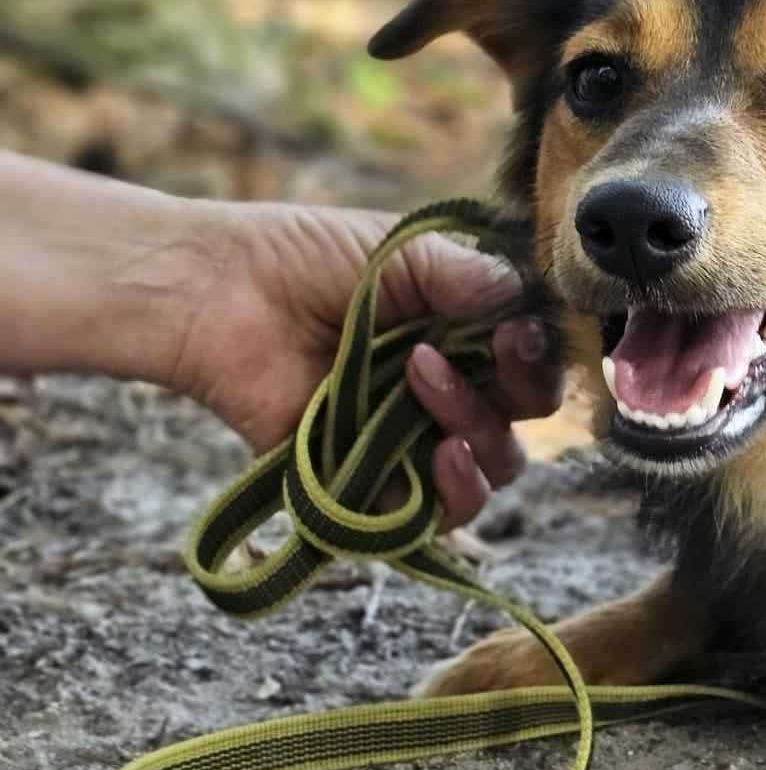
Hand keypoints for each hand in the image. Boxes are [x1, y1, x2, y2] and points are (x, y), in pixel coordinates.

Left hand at [175, 204, 563, 529]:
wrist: (222, 293)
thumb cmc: (309, 259)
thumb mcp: (409, 250)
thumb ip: (475, 277)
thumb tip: (528, 307)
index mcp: (466, 339)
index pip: (533, 367)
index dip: (539, 359)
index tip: (517, 332)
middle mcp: (448, 394)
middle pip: (522, 422)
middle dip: (513, 390)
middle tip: (464, 351)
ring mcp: (411, 442)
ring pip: (492, 470)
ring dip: (478, 432)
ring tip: (423, 385)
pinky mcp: (370, 486)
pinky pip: (438, 518)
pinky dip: (456, 494)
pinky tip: (442, 456)